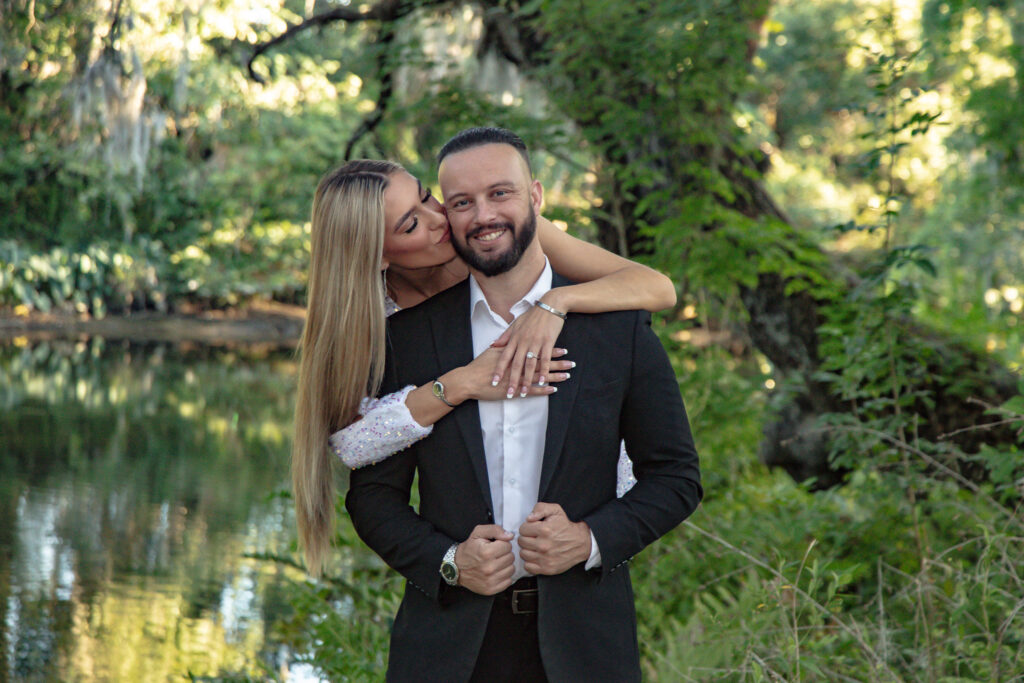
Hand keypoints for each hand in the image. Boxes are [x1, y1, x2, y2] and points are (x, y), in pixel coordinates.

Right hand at [447, 346, 573, 402]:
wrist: (469, 379)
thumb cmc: (479, 366)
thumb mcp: (492, 352)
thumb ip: (503, 345)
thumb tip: (510, 339)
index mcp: (515, 353)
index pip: (536, 350)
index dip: (550, 350)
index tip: (563, 349)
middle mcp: (519, 365)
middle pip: (542, 362)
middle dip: (558, 363)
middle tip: (571, 362)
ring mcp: (518, 378)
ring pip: (540, 376)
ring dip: (554, 376)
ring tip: (568, 375)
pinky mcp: (514, 390)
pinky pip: (532, 390)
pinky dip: (543, 389)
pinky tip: (554, 389)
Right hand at [454, 525, 515, 594]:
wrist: (456, 568)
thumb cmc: (469, 549)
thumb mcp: (478, 533)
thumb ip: (495, 530)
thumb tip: (510, 536)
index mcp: (486, 552)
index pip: (508, 546)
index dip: (502, 544)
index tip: (494, 546)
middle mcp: (489, 568)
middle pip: (511, 558)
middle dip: (504, 554)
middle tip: (494, 555)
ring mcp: (490, 580)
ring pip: (511, 569)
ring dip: (505, 565)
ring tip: (495, 563)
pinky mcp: (491, 589)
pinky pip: (508, 581)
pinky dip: (504, 576)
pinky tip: (496, 572)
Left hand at [490, 302, 565, 397]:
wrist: (549, 305)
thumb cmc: (532, 315)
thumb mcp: (516, 323)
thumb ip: (505, 336)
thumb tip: (493, 345)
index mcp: (515, 338)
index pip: (504, 357)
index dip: (499, 370)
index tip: (494, 382)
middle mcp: (523, 342)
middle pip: (516, 364)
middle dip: (512, 380)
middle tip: (509, 393)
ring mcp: (536, 342)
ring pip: (530, 365)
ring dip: (527, 380)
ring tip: (524, 392)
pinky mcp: (548, 342)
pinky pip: (545, 359)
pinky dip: (544, 371)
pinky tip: (543, 381)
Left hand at [517, 502, 591, 575]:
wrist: (581, 543)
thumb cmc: (566, 526)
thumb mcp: (555, 510)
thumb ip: (540, 508)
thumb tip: (529, 518)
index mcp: (544, 530)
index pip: (522, 529)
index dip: (527, 527)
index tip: (534, 529)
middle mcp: (544, 545)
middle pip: (521, 542)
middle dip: (527, 538)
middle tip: (535, 537)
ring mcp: (545, 559)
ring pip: (523, 554)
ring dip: (528, 549)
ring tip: (536, 546)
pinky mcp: (547, 569)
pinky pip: (528, 567)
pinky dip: (530, 562)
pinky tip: (537, 556)